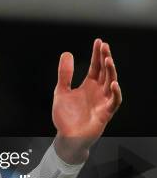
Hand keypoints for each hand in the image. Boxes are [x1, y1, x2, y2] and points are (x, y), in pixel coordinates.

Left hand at [52, 39, 121, 163]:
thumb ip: (64, 74)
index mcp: (89, 85)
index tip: (99, 42)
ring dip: (111, 72)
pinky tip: (113, 83)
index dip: (97, 54)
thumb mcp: (61, 91)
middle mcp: (98, 91)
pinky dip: (115, 93)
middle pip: (105, 72)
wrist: (67, 136)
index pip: (96, 67)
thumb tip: (66, 53)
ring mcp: (103, 101)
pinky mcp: (105, 113)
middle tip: (104, 46)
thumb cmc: (66, 116)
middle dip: (105, 58)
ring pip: (111, 83)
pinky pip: (114, 102)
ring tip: (108, 60)